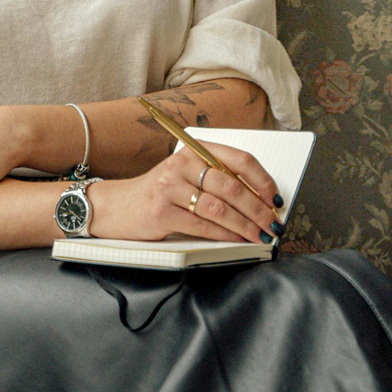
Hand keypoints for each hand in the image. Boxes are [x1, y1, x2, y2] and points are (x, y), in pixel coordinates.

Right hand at [92, 141, 281, 244]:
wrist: (116, 207)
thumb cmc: (157, 193)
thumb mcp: (185, 176)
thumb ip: (215, 178)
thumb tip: (258, 198)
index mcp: (193, 151)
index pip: (238, 159)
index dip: (262, 180)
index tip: (275, 198)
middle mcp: (182, 164)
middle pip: (232, 186)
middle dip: (258, 209)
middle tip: (273, 224)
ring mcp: (170, 188)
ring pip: (220, 208)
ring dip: (245, 225)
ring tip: (259, 235)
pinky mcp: (162, 212)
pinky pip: (203, 226)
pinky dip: (225, 235)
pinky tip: (237, 240)